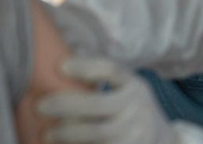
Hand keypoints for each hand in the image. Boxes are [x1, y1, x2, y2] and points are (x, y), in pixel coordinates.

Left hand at [38, 58, 180, 143]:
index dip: (86, 66)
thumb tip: (58, 66)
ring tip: (47, 134)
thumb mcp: (127, 89)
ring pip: (98, 134)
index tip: (60, 66)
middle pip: (97, 105)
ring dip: (69, 134)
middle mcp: (137, 107)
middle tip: (40, 106)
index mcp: (134, 85)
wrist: (162, 139)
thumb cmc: (130, 109)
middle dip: (66, 105)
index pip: (111, 70)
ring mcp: (136, 133)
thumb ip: (103, 81)